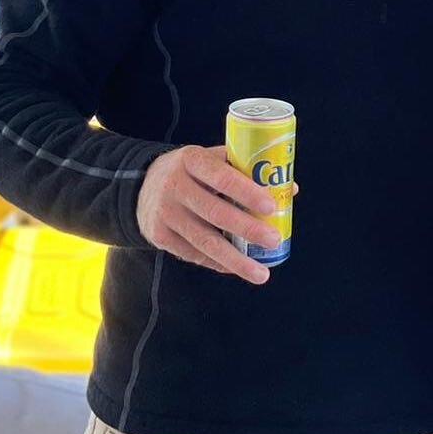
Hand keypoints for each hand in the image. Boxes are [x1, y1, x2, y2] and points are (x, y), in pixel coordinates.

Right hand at [137, 145, 282, 283]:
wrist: (141, 185)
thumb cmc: (191, 171)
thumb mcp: (211, 159)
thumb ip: (247, 170)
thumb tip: (291, 188)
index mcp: (191, 160)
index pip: (222, 176)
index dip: (247, 192)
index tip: (271, 207)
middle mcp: (175, 186)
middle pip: (216, 213)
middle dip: (248, 229)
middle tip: (273, 240)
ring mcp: (165, 213)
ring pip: (205, 242)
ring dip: (236, 260)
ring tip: (261, 274)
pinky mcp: (160, 236)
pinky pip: (194, 254)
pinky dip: (218, 263)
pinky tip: (237, 268)